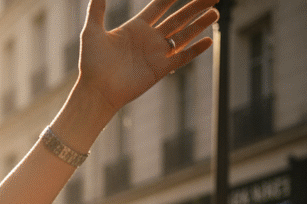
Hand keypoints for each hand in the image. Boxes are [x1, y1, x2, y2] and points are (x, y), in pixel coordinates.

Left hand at [78, 0, 218, 112]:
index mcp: (136, 27)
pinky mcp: (160, 69)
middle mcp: (149, 39)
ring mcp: (156, 54)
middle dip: (195, 6)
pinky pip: (182, 57)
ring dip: (199, 24)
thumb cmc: (91, 64)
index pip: (160, 6)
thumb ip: (96, 10)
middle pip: (178, 17)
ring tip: (215, 12)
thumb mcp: (92, 32)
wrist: (96, 91)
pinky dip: (195, 49)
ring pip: (184, 34)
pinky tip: (208, 40)